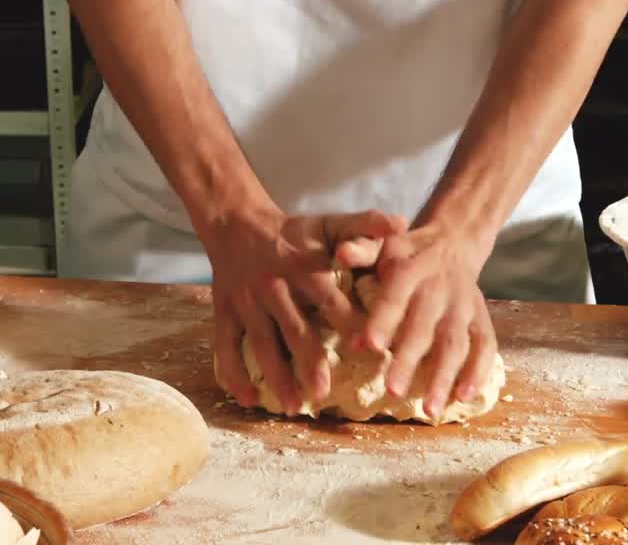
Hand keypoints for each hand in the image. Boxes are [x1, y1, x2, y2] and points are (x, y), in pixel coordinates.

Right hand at [205, 207, 406, 414]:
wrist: (237, 222)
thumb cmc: (295, 232)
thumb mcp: (329, 224)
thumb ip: (365, 225)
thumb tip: (403, 224)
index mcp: (304, 267)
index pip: (329, 298)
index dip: (350, 322)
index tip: (370, 348)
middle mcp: (274, 286)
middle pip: (294, 328)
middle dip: (309, 361)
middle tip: (324, 392)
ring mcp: (247, 302)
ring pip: (261, 343)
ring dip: (276, 376)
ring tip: (294, 406)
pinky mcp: (225, 312)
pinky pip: (226, 345)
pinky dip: (233, 373)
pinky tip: (247, 399)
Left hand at [337, 222, 497, 419]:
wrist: (453, 242)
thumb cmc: (407, 252)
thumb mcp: (383, 244)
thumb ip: (362, 251)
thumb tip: (341, 254)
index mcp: (410, 270)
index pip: (395, 297)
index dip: (384, 321)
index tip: (370, 346)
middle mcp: (439, 289)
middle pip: (424, 328)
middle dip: (409, 361)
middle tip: (393, 391)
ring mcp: (463, 306)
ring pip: (455, 343)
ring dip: (443, 376)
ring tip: (429, 408)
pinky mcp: (481, 317)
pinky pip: (485, 346)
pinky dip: (478, 371)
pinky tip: (463, 397)